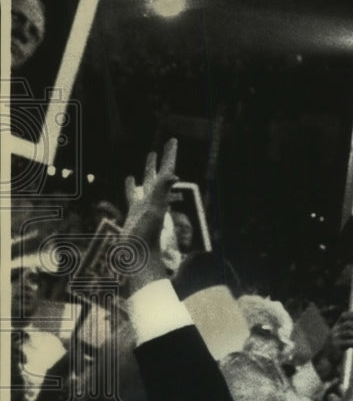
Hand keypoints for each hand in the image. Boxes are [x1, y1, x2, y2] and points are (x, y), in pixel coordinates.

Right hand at [122, 139, 177, 289]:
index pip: (166, 171)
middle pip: (158, 175)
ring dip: (147, 171)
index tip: (173, 141)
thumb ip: (161, 191)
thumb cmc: (145, 236)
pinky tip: (129, 180)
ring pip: (146, 184)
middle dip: (161, 161)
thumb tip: (174, 175)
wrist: (138, 259)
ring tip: (149, 158)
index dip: (169, 156)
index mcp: (159, 196)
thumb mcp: (154, 210)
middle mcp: (153, 200)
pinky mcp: (134, 213)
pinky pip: (132, 195)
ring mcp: (143, 206)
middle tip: (163, 147)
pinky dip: (131, 186)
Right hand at [314, 312, 352, 379]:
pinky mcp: (336, 346)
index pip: (344, 315)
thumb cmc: (337, 347)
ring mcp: (334, 338)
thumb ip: (349, 331)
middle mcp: (334, 330)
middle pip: (348, 324)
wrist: (326, 359)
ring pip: (348, 332)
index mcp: (336, 326)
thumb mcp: (341, 336)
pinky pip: (348, 342)